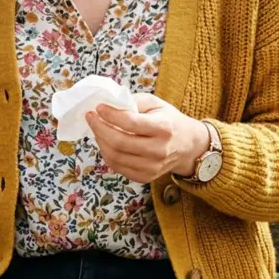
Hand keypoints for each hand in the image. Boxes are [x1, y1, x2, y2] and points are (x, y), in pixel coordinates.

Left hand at [87, 93, 205, 182]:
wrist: (188, 146)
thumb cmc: (169, 120)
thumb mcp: (156, 103)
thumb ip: (134, 101)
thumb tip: (108, 103)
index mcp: (164, 128)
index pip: (130, 123)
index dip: (110, 115)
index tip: (99, 107)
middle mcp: (159, 150)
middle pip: (119, 142)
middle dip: (99, 128)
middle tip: (90, 117)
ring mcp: (152, 167)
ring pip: (115, 156)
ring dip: (100, 141)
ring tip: (97, 129)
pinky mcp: (146, 177)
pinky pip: (118, 167)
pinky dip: (107, 154)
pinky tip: (106, 142)